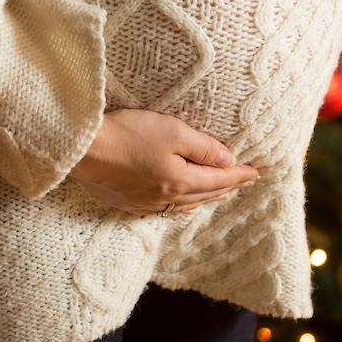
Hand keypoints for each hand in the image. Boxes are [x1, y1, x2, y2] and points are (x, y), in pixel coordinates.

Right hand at [69, 109, 259, 215]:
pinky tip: (180, 202)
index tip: (256, 171)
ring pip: (186, 205)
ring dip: (206, 198)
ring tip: (219, 194)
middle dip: (227, 187)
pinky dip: (181, 205)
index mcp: (181, 182)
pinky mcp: (129, 202)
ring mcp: (146, 203)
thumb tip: (227, 161)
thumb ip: (203, 148)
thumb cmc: (129, 135)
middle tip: (243, 181)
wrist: (85, 150)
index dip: (240, 175)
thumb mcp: (173, 131)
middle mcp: (167, 199)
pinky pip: (164, 209)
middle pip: (205, 194)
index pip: (219, 179)